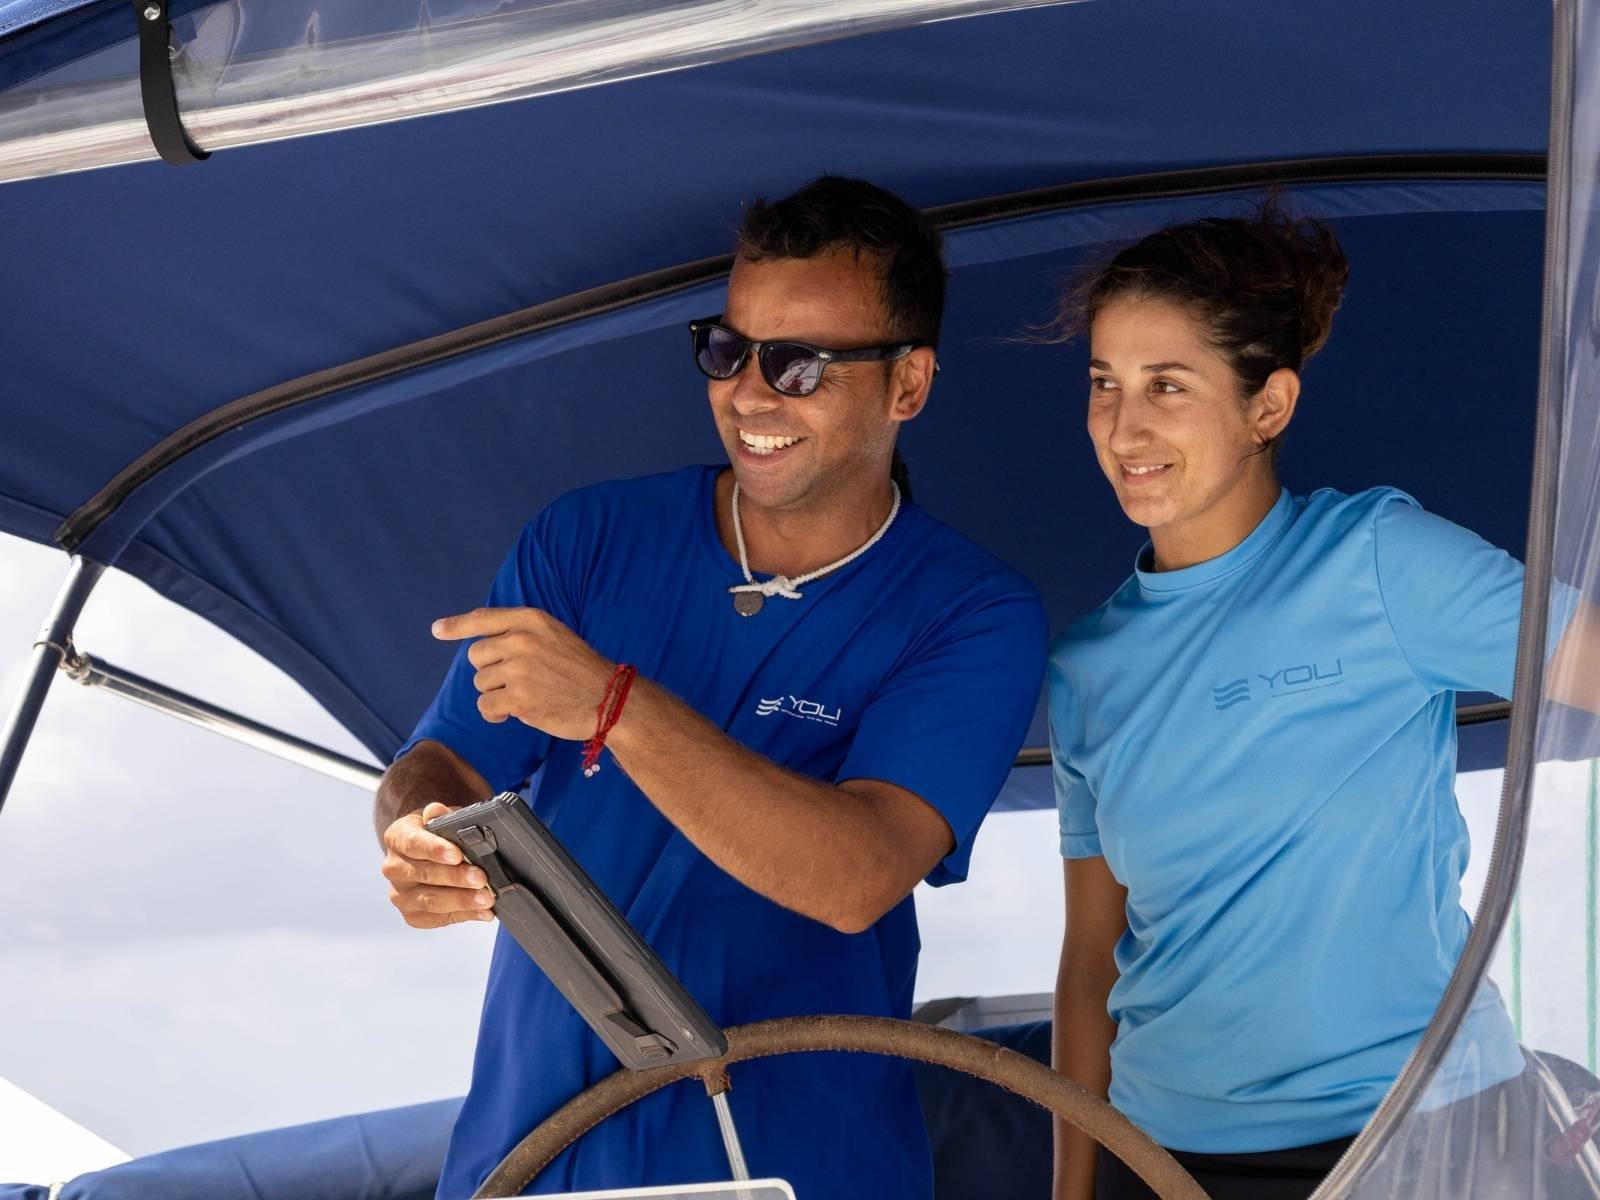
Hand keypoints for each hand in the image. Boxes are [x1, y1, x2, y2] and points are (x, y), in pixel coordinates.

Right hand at [381, 801, 495, 927]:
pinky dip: (464, 915)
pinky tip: (484, 912)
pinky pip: (439, 919)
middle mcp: (393, 868)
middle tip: (481, 878)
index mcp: (397, 838)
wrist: (428, 853)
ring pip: (431, 901)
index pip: (413, 843)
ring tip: (487, 898)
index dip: (434, 849)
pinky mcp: (412, 915)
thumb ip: (440, 814)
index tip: (457, 854)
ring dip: (463, 901)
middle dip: (456, 877)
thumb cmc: (437, 834)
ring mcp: (401, 895)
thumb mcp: (439, 817)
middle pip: (425, 875)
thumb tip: (437, 811)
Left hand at [432, 606, 614, 739]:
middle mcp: (522, 641)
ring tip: (525, 696)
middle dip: (490, 671)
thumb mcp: (555, 637)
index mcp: (532, 621)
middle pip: (477, 656)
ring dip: (496, 694)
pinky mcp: (519, 699)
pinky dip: (496, 714)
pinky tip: (514, 713)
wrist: (610, 699)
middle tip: (517, 680)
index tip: (437, 630)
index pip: (484, 618)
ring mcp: (520, 669)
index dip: (457, 625)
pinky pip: (486, 706)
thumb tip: (482, 645)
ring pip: (480, 683)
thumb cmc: (581, 671)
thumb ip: (523, 634)